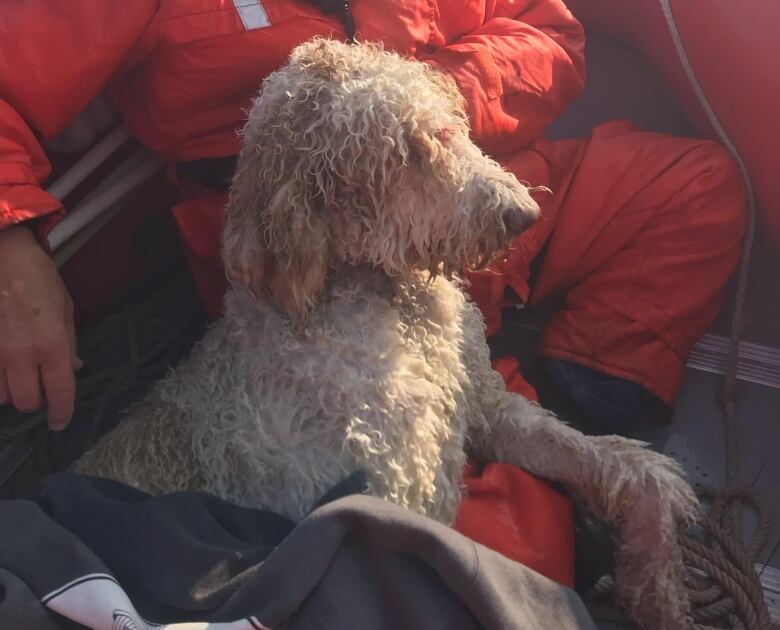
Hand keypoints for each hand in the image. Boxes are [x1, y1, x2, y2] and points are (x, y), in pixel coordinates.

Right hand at [0, 226, 79, 429]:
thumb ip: (70, 344)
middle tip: (40, 393)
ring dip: (11, 392)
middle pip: (25, 402)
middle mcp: (23, 354)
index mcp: (53, 344)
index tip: (60, 423)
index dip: (61, 413)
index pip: (60, 392)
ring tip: (19, 379)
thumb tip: (75, 369)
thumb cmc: (39, 279)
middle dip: (34, 403)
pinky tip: (3, 370)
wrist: (2, 257)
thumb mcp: (66, 310)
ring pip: (0, 395)